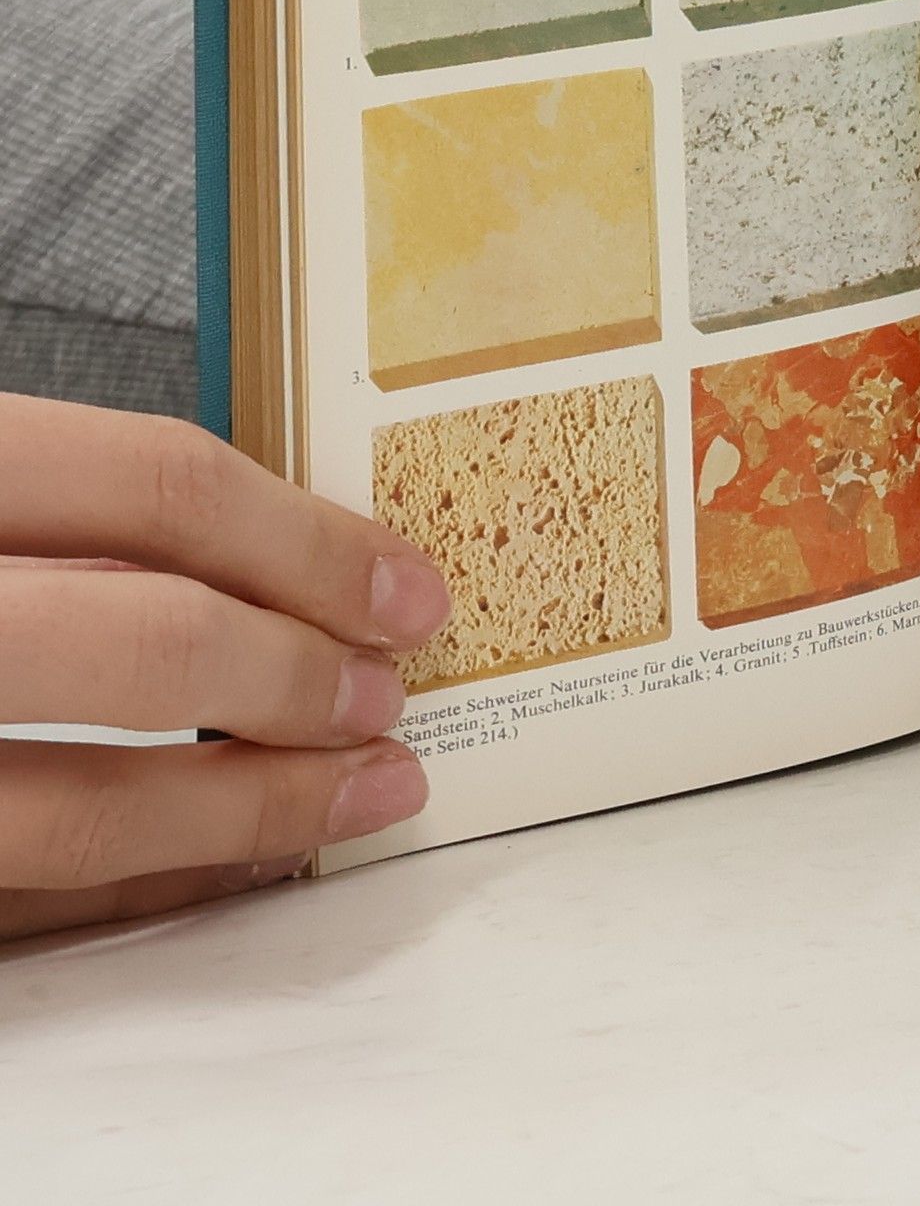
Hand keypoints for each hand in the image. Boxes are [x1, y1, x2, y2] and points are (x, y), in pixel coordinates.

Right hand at [0, 395, 447, 939]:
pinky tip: (240, 855)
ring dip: (250, 807)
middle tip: (388, 693)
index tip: (407, 587)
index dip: (306, 542)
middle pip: (149, 644)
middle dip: (300, 675)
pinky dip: (150, 881)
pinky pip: (26, 906)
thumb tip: (278, 553)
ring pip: (82, 812)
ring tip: (360, 788)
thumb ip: (87, 521)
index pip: (157, 487)